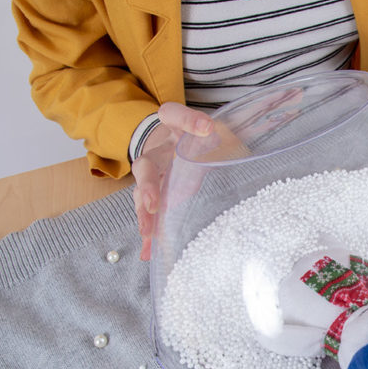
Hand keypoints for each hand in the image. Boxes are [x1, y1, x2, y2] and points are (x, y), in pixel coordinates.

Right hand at [131, 103, 212, 259]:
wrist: (173, 139)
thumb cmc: (195, 134)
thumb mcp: (210, 126)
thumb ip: (218, 130)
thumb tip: (226, 133)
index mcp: (171, 126)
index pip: (174, 115)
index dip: (189, 120)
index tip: (207, 128)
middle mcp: (156, 151)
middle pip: (146, 166)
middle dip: (148, 186)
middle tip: (154, 204)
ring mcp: (152, 176)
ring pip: (142, 195)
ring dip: (144, 215)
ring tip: (147, 235)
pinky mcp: (155, 197)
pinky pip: (149, 215)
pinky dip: (148, 235)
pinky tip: (147, 253)